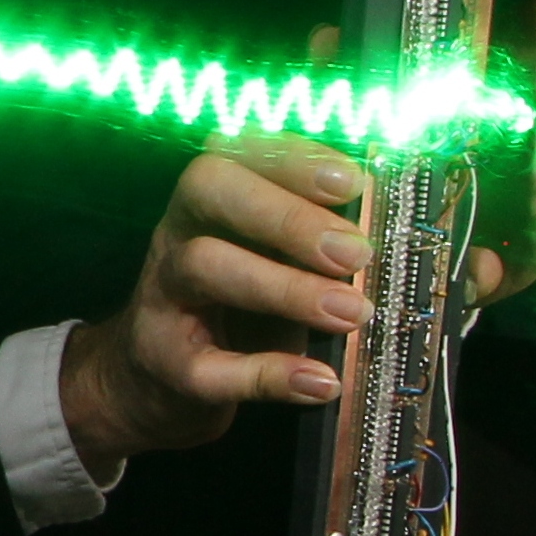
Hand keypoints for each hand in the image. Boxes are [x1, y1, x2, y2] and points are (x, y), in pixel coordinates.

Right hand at [58, 133, 374, 474]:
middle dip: (288, 217)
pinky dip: (270, 374)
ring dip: (286, 289)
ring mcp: (163, 295)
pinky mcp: (166, 363)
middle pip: (210, 192)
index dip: (294, 161)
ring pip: (205, 267)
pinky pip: (211, 365)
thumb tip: (382, 230)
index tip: (354, 182)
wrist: (153, 376)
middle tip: (354, 253)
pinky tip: (319, 382)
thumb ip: (314, 239)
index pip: (238, 153)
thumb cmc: (232, 304)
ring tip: (350, 314)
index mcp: (209, 200)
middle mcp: (177, 233)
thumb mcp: (268, 258)